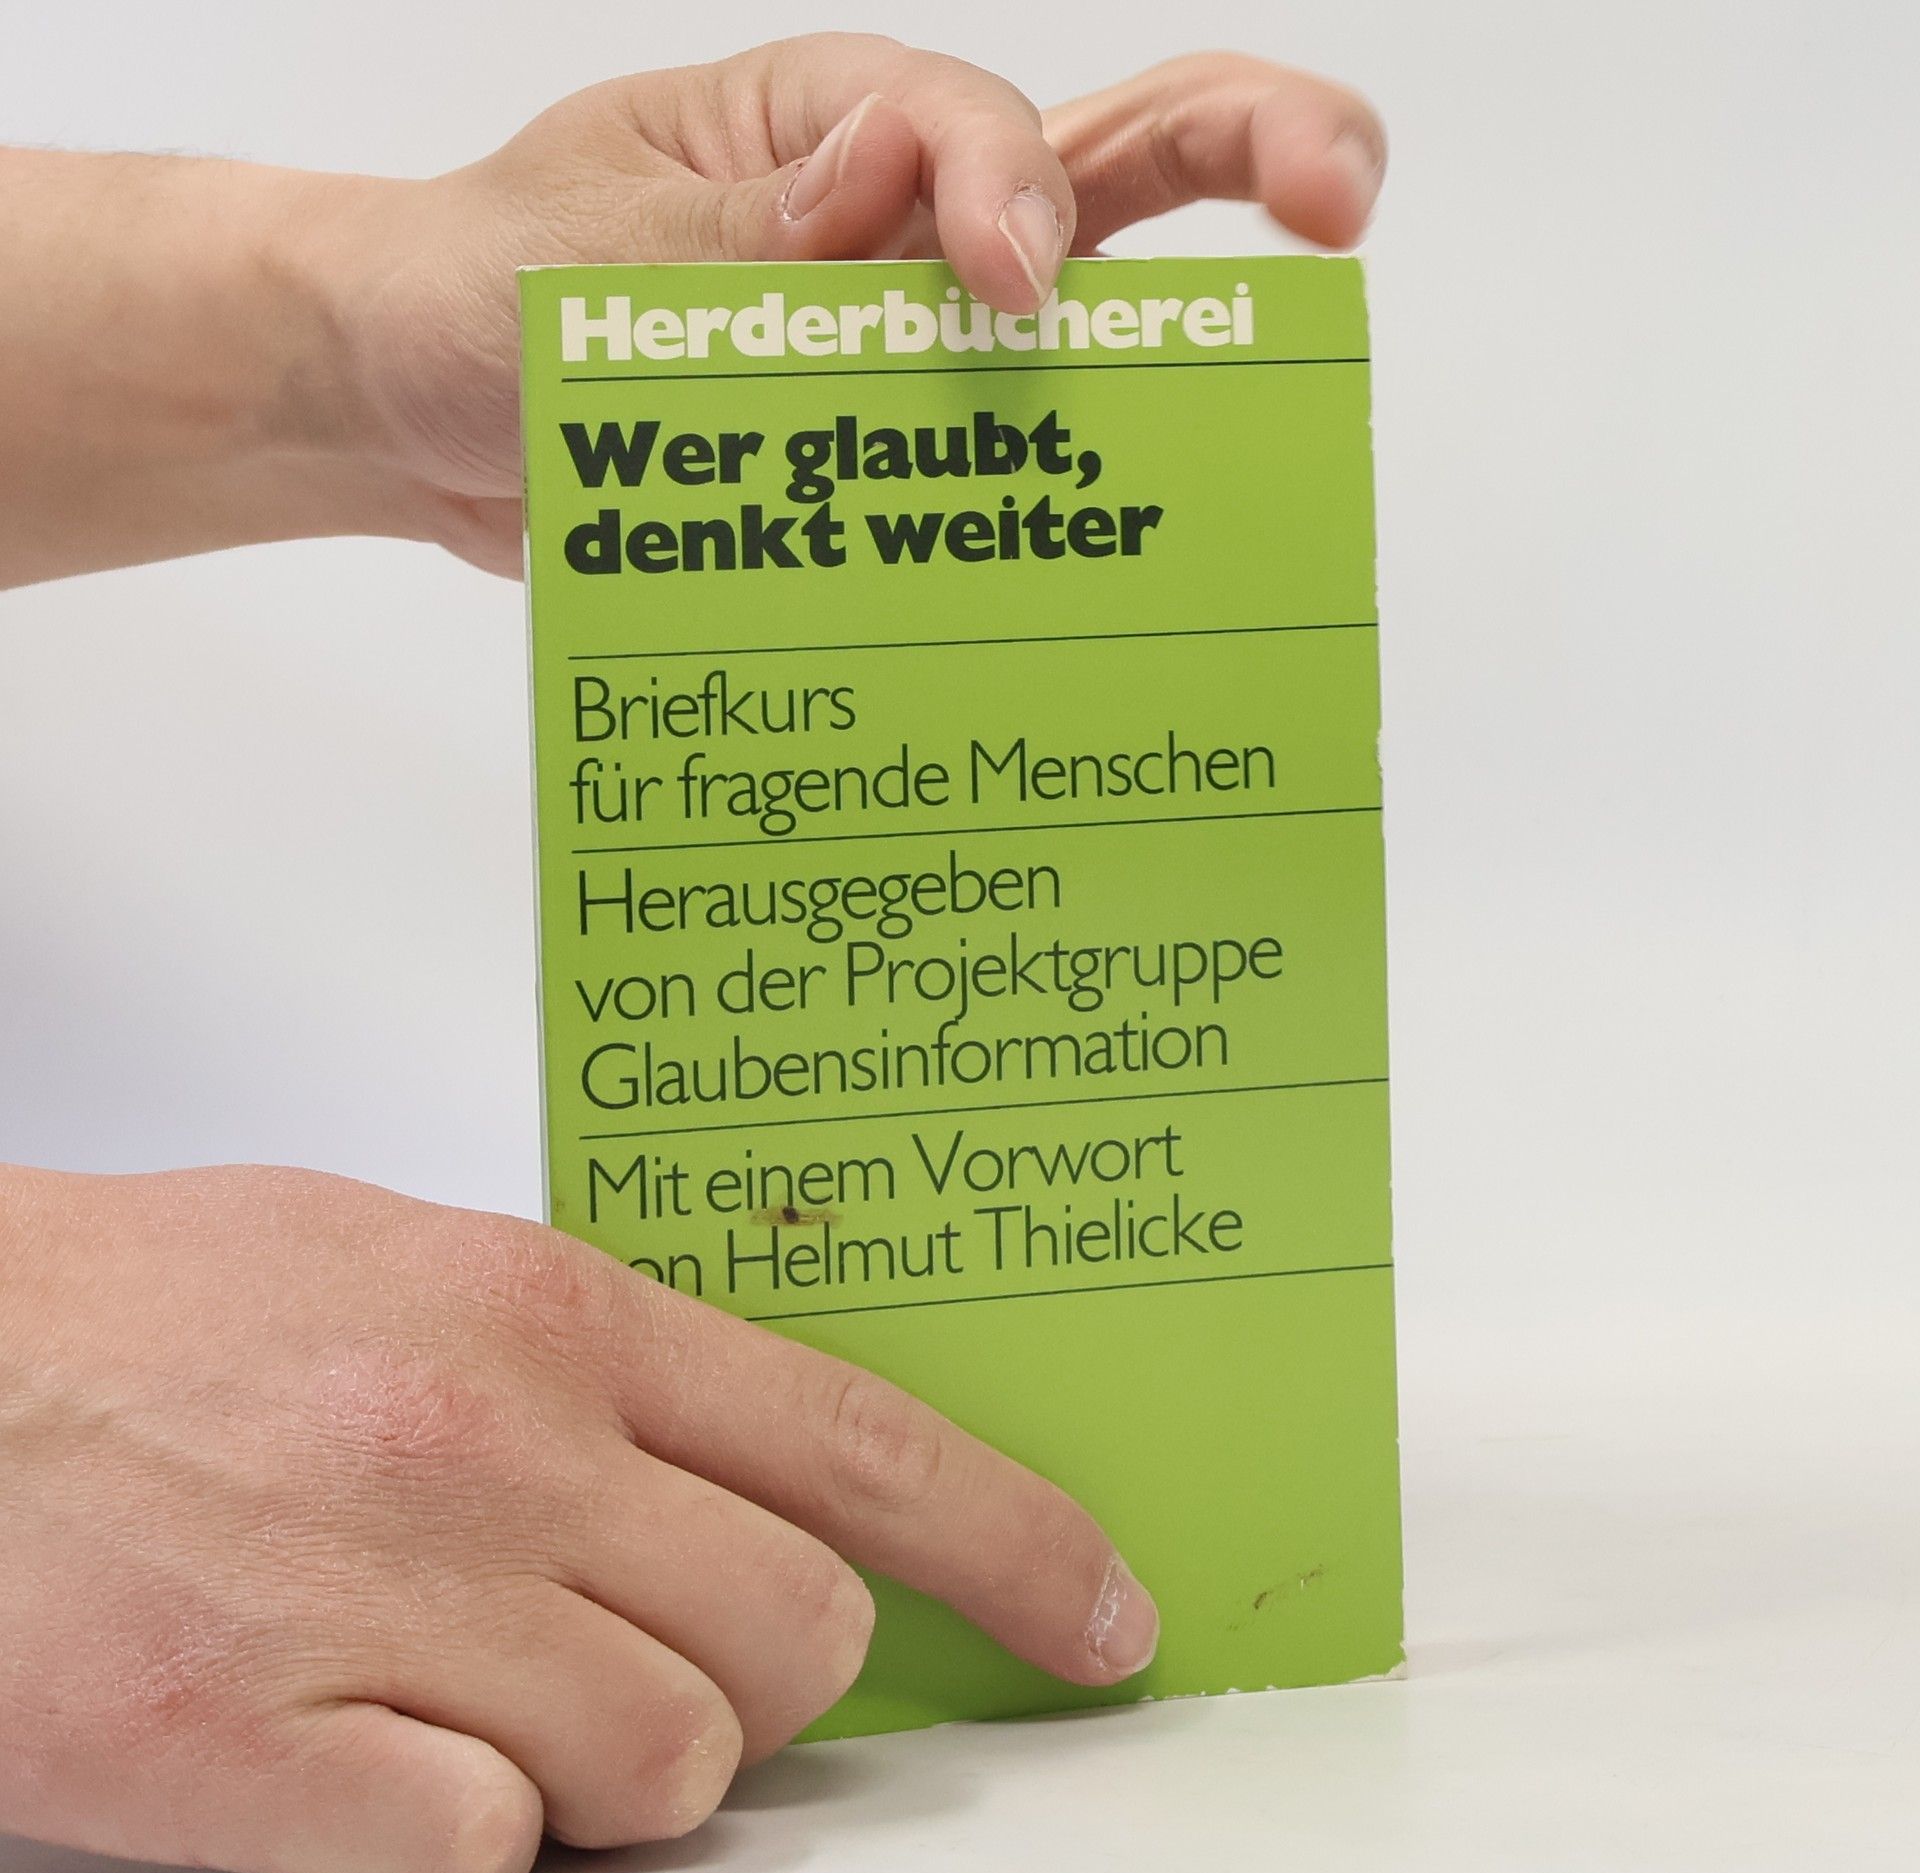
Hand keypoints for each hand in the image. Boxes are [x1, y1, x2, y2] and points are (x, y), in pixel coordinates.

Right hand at [0, 1162, 1157, 1872]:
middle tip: (658, 1654)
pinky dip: (460, 1841)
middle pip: (791, 1642)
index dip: (1020, 1548)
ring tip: (482, 1694)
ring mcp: (381, 1599)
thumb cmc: (169, 1303)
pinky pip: (482, 1861)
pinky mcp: (246, 1745)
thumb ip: (606, 1366)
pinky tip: (376, 1759)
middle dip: (763, 1681)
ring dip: (610, 1768)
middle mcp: (495, 1448)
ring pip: (665, 1767)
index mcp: (553, 1314)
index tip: (1100, 1619)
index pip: (867, 1446)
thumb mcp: (421, 1267)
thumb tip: (759, 1467)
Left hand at [318, 34, 1386, 573]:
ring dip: (1181, 371)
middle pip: (1118, 159)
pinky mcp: (897, 448)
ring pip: (1099, 318)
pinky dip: (1069, 507)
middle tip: (1347, 200)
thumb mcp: (579, 247)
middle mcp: (899, 219)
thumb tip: (892, 168)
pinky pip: (1006, 459)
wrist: (423, 410)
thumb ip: (736, 230)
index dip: (1011, 197)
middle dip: (1255, 146)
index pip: (968, 124)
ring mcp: (914, 337)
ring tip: (1250, 464)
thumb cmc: (478, 285)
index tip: (1008, 297)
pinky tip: (1112, 578)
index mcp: (823, 123)